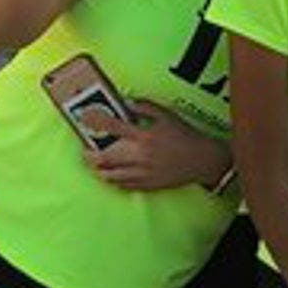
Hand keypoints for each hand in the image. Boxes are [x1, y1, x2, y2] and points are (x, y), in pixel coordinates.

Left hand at [83, 100, 227, 191]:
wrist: (203, 160)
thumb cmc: (186, 136)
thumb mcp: (167, 115)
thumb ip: (145, 107)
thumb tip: (126, 102)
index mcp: (144, 136)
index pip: (111, 127)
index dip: (95, 122)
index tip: (84, 119)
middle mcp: (139, 156)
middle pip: (103, 158)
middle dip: (89, 154)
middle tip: (86, 150)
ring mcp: (142, 173)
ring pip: (109, 175)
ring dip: (98, 169)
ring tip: (96, 164)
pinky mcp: (146, 185)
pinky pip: (122, 185)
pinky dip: (113, 179)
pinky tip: (112, 174)